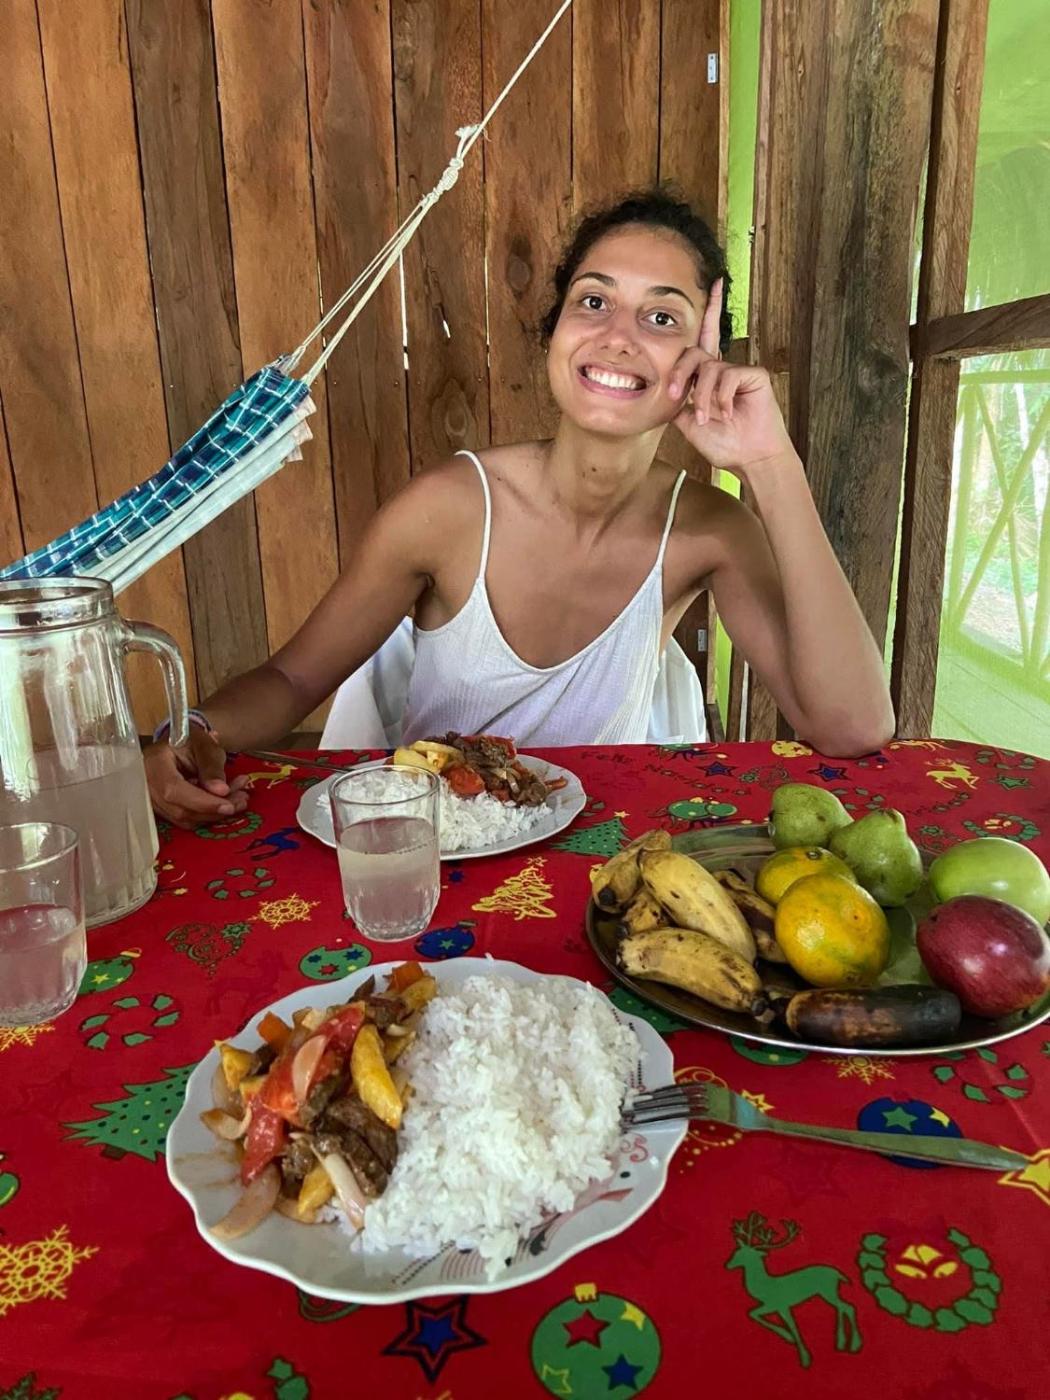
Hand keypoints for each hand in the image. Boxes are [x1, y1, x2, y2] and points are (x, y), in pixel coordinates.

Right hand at [144, 726, 249, 828]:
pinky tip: (225, 802)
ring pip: (185, 818)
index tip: (229, 805)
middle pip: (181, 809)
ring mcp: (152, 801)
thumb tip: (221, 791)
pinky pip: (185, 819)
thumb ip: (212, 767)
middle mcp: (147, 786)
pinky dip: (207, 814)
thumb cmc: (190, 741)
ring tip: (239, 798)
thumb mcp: (204, 746)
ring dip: (215, 813)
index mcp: (154, 764)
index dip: (202, 802)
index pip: (174, 790)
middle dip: (215, 809)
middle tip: (242, 799)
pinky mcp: (162, 810)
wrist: (177, 744)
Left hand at [667, 279, 794, 476]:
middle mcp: (724, 369)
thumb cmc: (723, 444)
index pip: (704, 339)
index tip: (713, 283)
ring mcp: (740, 371)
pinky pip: (728, 376)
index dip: (709, 310)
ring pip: (709, 370)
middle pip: (695, 352)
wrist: (749, 459)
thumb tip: (664, 387)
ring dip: (703, 397)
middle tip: (675, 395)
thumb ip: (677, 401)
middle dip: (680, 372)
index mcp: (709, 377)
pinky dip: (722, 398)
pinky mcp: (755, 375)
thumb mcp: (689, 423)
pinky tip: (727, 413)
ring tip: (708, 419)